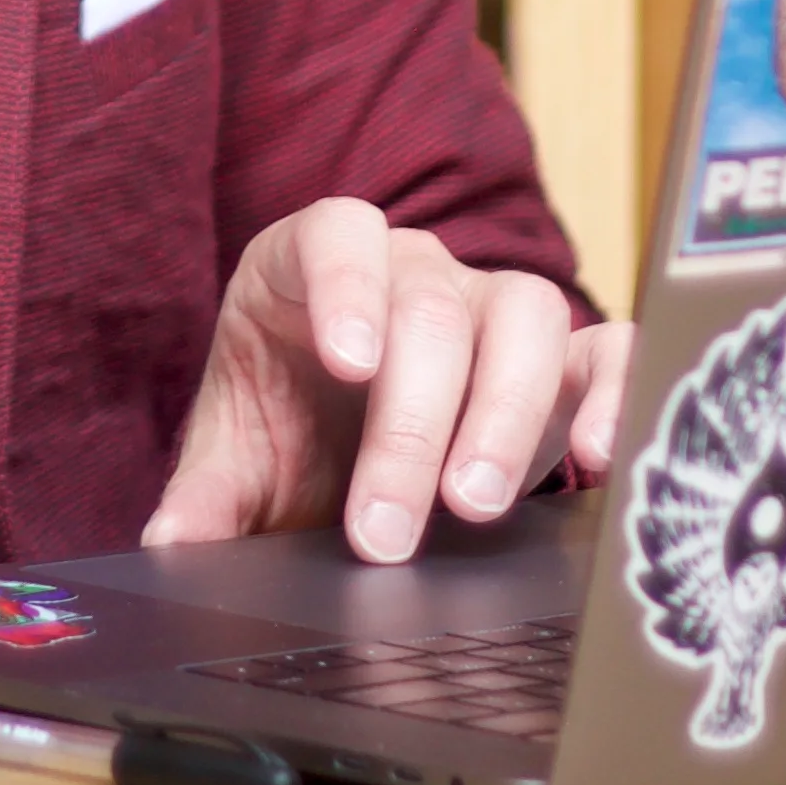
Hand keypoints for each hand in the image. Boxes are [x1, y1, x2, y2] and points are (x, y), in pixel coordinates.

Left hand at [143, 200, 633, 567]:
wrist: (346, 439)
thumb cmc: (289, 425)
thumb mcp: (238, 456)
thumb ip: (205, 496)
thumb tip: (169, 547)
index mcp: (316, 264)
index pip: (338, 237)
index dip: (349, 289)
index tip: (348, 362)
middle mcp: (414, 272)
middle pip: (430, 314)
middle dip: (409, 427)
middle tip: (384, 529)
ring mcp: (493, 307)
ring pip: (526, 318)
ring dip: (503, 416)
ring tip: (472, 506)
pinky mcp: (564, 359)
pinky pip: (608, 351)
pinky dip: (616, 394)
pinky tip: (600, 461)